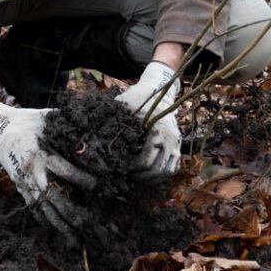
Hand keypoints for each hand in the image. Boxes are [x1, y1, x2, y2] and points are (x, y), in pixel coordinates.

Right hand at [0, 99, 93, 237]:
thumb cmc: (27, 121)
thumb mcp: (47, 118)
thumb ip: (66, 124)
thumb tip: (91, 124)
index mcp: (41, 153)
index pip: (63, 169)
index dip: (80, 178)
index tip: (96, 186)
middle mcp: (34, 172)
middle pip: (54, 197)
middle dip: (70, 213)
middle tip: (86, 224)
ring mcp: (26, 182)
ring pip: (44, 208)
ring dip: (59, 225)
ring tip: (74, 241)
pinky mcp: (21, 187)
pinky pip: (33, 207)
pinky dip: (44, 220)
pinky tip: (54, 230)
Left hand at [115, 62, 181, 179]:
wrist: (157, 92)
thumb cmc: (138, 98)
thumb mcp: (124, 105)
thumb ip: (113, 118)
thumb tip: (93, 131)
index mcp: (159, 130)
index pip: (146, 161)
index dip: (132, 168)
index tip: (121, 167)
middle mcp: (171, 139)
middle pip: (156, 170)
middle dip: (140, 176)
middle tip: (126, 175)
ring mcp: (176, 144)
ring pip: (167, 172)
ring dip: (151, 179)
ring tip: (136, 177)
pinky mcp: (178, 147)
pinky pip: (172, 168)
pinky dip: (160, 175)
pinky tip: (147, 175)